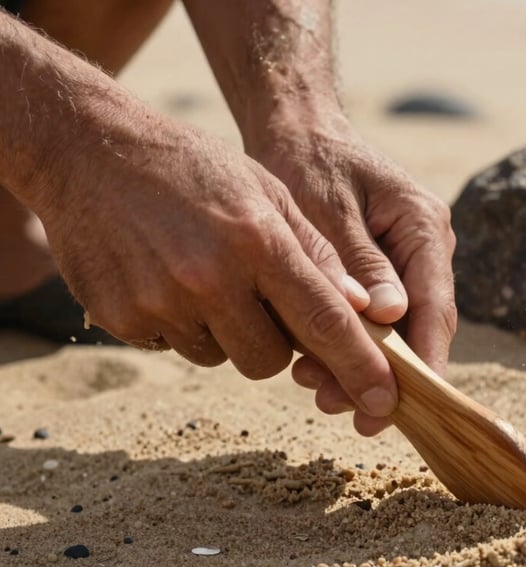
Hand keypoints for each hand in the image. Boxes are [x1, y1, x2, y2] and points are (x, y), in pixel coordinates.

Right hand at [34, 104, 399, 418]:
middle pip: (269, 360)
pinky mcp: (123, 320)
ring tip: (200, 274)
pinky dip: (180, 325)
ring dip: (224, 332)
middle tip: (254, 298)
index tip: (385, 402)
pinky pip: (174, 347)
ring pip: (221, 358)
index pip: (325, 321)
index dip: (361, 367)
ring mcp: (161, 302)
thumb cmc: (192, 168)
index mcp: (257, 240)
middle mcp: (209, 278)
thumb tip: (362, 309)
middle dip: (274, 343)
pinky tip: (164, 277)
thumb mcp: (265, 190)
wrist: (85, 150)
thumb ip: (315, 252)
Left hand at [250, 113, 456, 434]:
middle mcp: (426, 249)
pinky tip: (316, 366)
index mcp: (423, 226)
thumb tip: (390, 318)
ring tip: (319, 392)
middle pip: (422, 327)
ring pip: (398, 331)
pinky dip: (351, 345)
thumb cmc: (309, 161)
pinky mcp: (384, 274)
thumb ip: (360, 262)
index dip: (426, 359)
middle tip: (352, 413)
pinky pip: (377, 321)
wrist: (300, 133)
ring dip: (365, 366)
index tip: (412, 401)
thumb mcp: (328, 208)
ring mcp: (408, 263)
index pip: (435, 306)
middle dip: (389, 374)